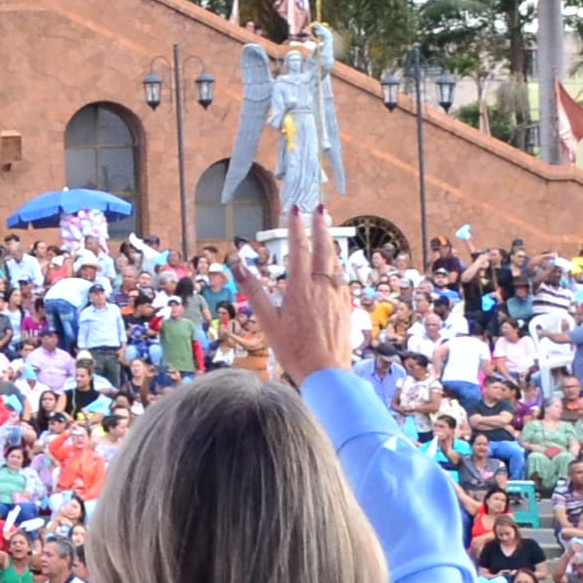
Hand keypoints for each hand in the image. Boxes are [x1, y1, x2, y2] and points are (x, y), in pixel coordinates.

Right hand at [264, 212, 357, 387]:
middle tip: (320, 209)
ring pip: (335, 263)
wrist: (327, 373)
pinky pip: (342, 281)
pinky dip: (337, 268)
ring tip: (329, 232)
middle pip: (323, 249)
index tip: (295, 209)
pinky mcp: (345, 308)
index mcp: (300, 288)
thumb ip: (253, 290)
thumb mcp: (267, 321)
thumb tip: (237, 264)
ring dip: (331, 244)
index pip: (298, 248)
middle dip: (321, 226)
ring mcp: (337, 297)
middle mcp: (322, 287)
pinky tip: (336, 270)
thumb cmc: (294, 350)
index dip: (296, 227)